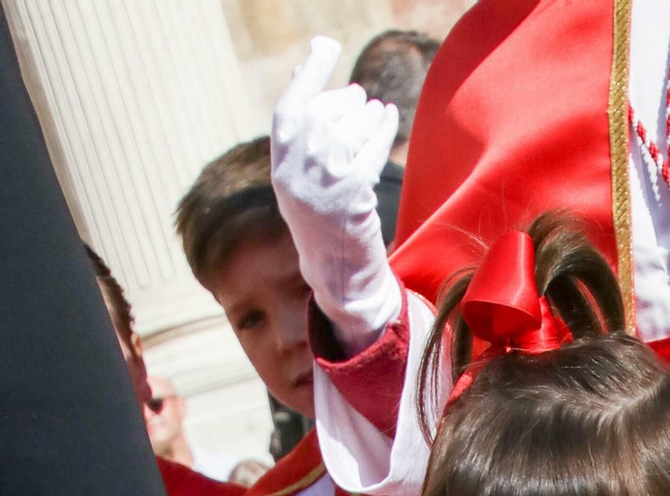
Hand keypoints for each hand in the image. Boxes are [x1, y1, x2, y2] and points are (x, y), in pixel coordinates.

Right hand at [271, 35, 402, 348]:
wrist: (337, 274)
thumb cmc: (322, 221)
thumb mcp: (301, 175)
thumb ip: (303, 130)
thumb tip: (311, 72)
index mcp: (281, 163)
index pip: (292, 105)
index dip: (311, 73)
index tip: (326, 46)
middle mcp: (297, 171)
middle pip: (324, 112)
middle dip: (344, 100)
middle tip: (360, 97)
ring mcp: (324, 183)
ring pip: (349, 128)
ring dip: (366, 114)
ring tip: (375, 112)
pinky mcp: (352, 194)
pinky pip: (370, 148)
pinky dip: (381, 129)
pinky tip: (388, 117)